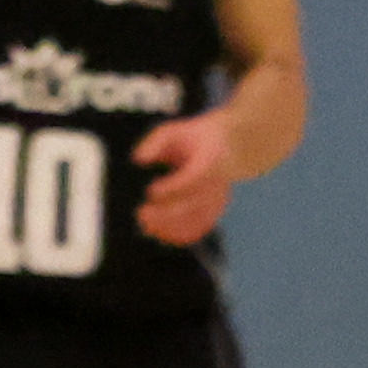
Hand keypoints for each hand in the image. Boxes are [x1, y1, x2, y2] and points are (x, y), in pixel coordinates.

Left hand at [134, 111, 236, 245]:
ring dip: (169, 228)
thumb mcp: (173, 132)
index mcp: (210, 163)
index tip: (150, 190)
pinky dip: (178, 235)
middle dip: (165, 213)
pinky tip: (158, 233)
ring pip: (195, 222)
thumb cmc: (193, 140)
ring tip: (145, 226)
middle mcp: (216, 185)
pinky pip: (198, 229)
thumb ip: (155, 142)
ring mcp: (217, 201)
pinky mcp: (214, 211)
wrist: (228, 149)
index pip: (193, 179)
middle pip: (193, 205)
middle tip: (141, 213)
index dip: (172, 189)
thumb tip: (139, 160)